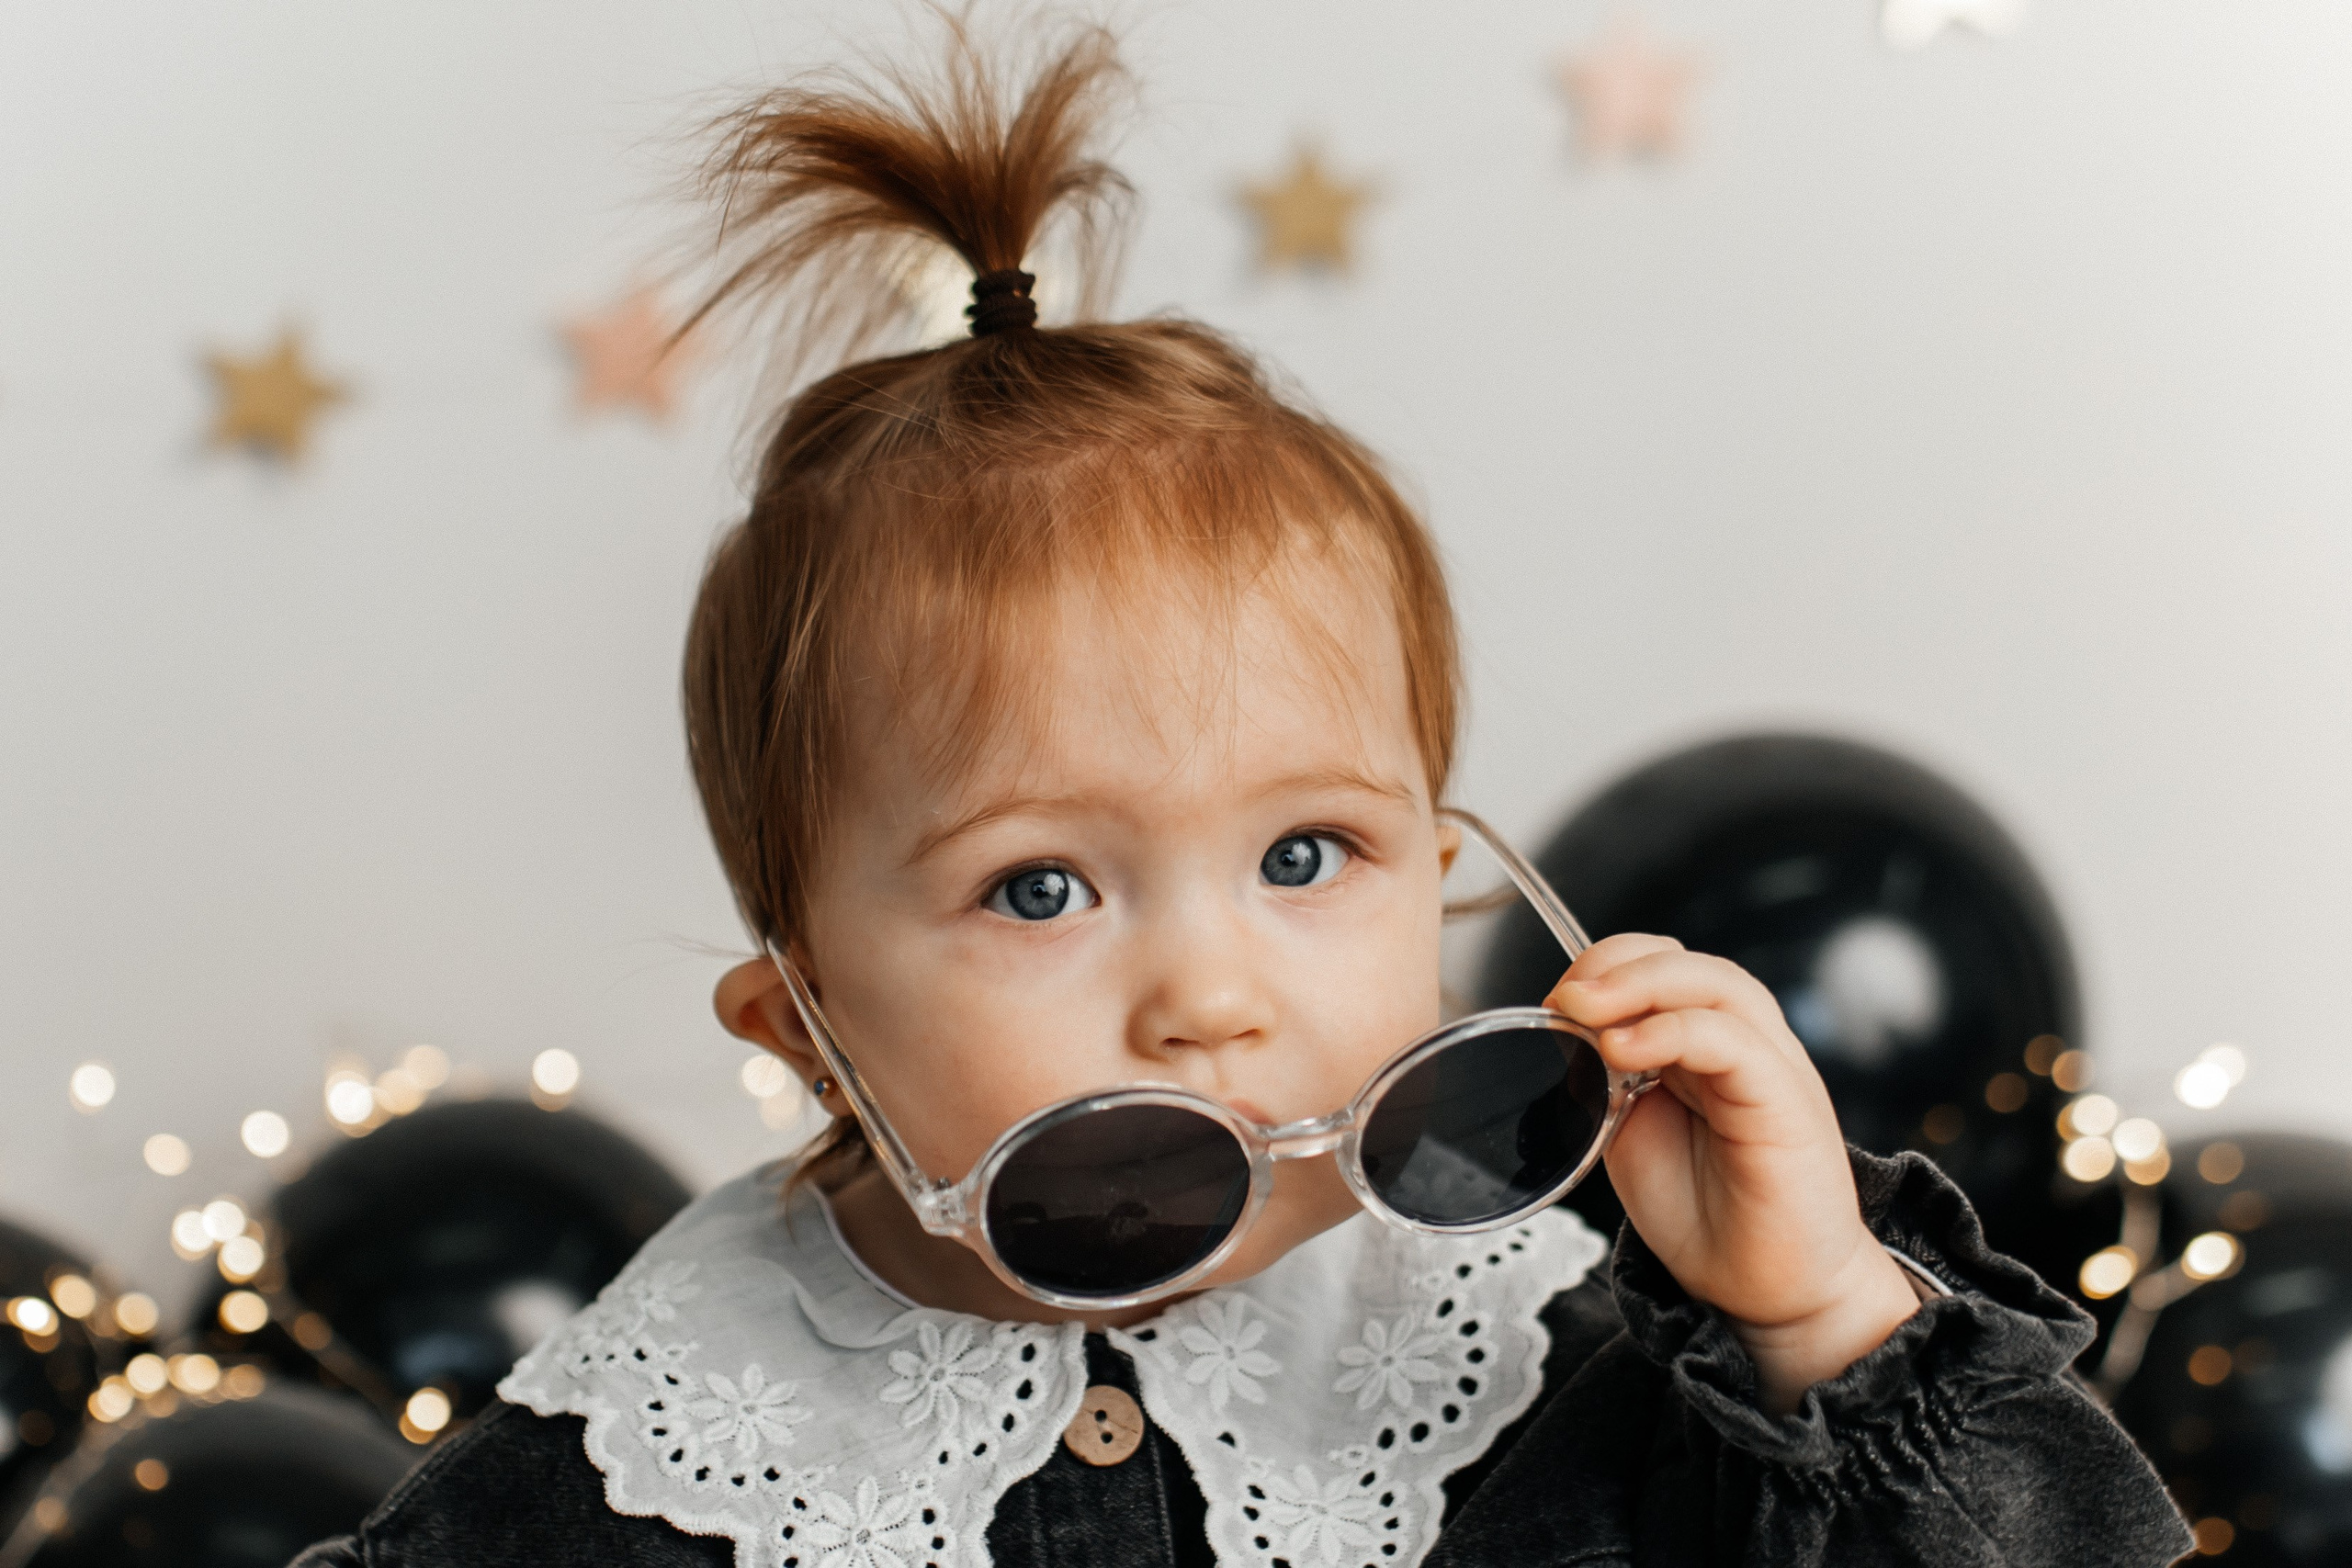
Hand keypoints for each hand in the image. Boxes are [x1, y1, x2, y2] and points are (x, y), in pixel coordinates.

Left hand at [1548, 934, 1921, 1414]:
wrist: (1764, 1293)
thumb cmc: (1706, 1215)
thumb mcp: (1629, 1132)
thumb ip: (1605, 1079)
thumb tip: (1565, 1035)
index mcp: (1703, 1045)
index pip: (1661, 965)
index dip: (1605, 968)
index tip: (1552, 1004)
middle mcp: (1744, 1044)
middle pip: (1688, 963)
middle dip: (1617, 965)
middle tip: (1563, 998)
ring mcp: (1772, 1068)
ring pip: (1719, 985)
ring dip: (1642, 984)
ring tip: (1584, 1009)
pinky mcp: (1789, 1103)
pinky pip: (1736, 1042)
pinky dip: (1675, 1031)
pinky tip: (1624, 1049)